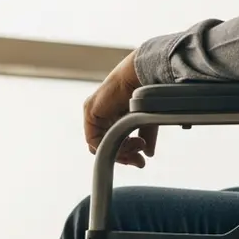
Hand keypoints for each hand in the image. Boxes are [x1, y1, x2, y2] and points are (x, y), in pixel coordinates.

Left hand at [83, 51, 157, 167]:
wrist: (144, 75)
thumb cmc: (147, 91)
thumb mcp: (146, 120)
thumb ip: (145, 136)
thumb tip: (148, 154)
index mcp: (112, 113)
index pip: (113, 141)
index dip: (126, 153)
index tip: (141, 159)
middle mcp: (101, 113)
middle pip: (106, 145)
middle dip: (124, 156)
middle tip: (140, 162)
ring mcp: (93, 112)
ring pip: (100, 145)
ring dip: (120, 152)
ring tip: (139, 147)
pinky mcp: (90, 112)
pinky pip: (94, 139)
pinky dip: (109, 146)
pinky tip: (128, 145)